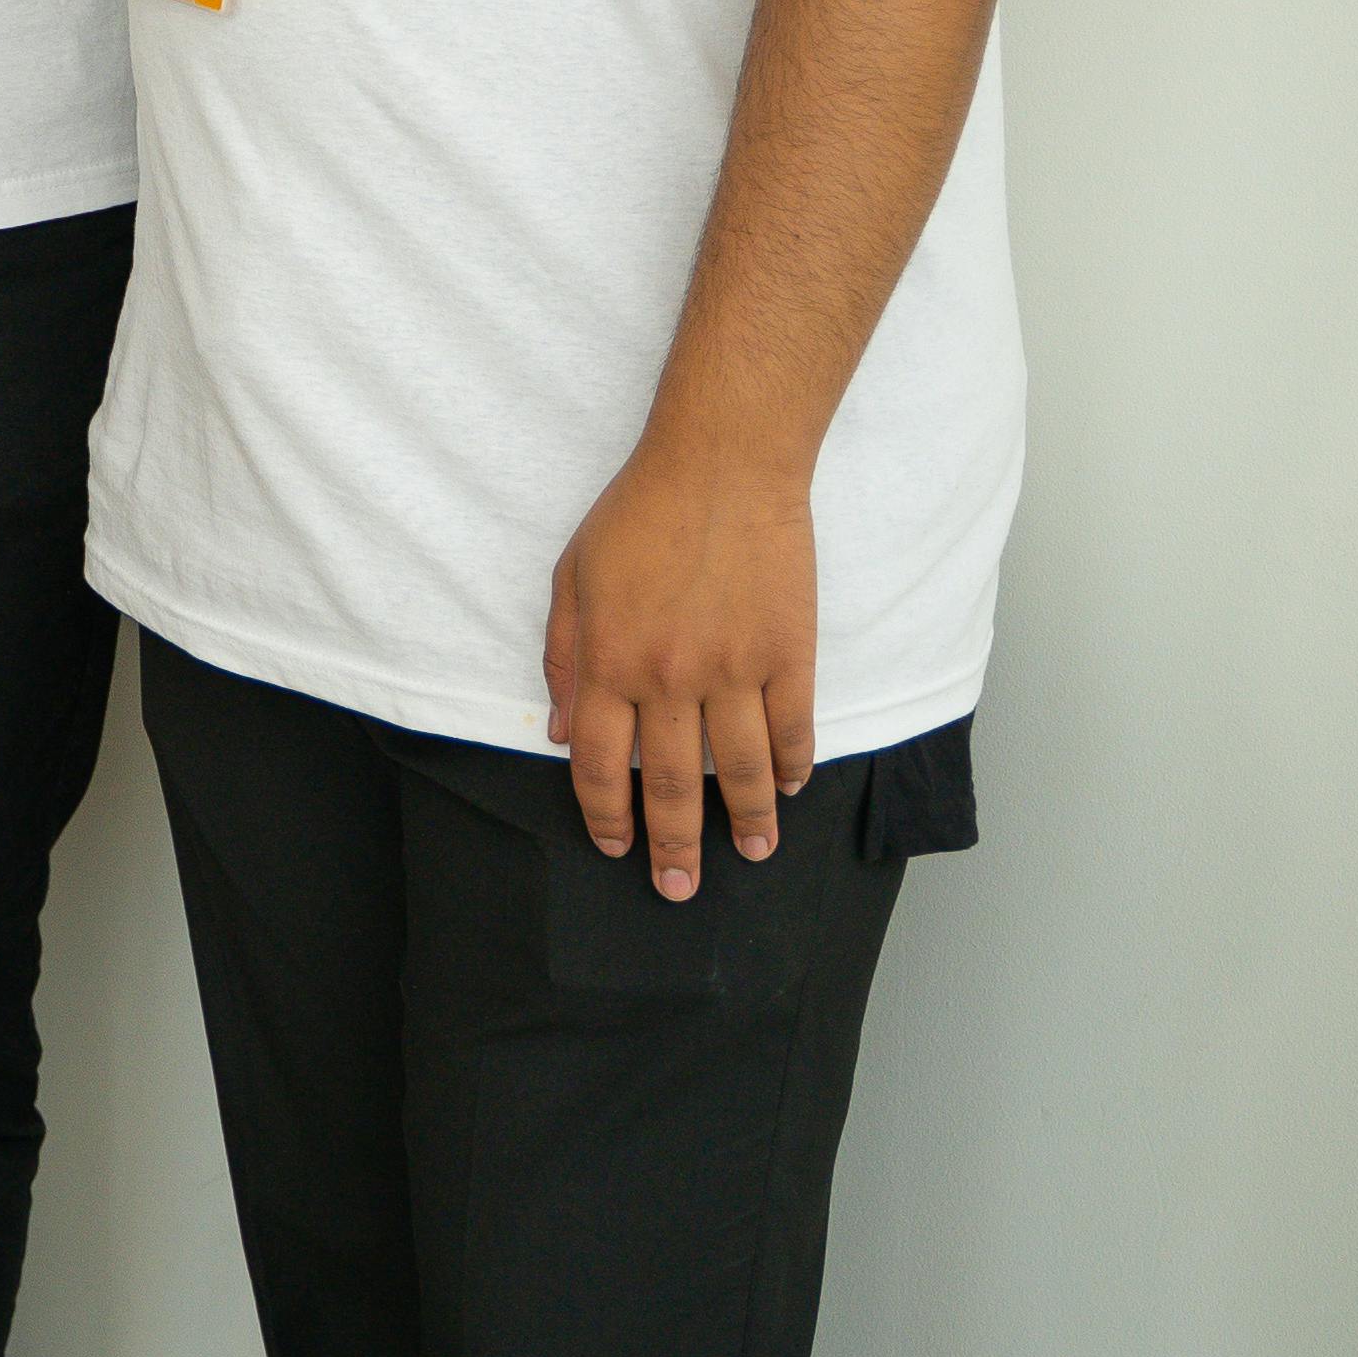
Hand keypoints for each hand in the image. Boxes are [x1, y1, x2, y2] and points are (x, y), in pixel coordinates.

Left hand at [543, 429, 819, 897]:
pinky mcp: (789, 655)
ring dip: (746, 823)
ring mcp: (735, 671)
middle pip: (670, 785)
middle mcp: (671, 680)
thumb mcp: (571, 579)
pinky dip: (792, 766)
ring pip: (740, 771)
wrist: (722, 468)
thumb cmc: (638, 515)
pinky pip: (793, 730)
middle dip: (673, 846)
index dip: (607, 815)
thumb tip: (566, 734)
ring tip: (750, 855)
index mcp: (611, 665)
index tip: (615, 847)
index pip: (602, 767)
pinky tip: (787, 789)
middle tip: (679, 888)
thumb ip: (565, 660)